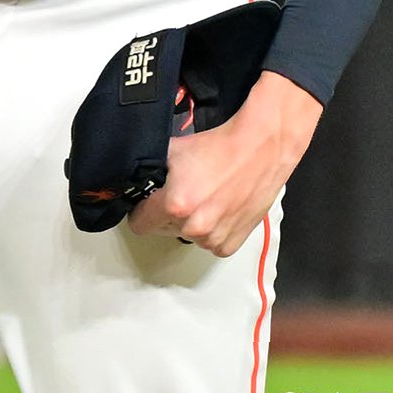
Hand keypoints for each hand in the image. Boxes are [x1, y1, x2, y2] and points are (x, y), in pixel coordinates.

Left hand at [128, 71, 321, 256]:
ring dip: (190, 221)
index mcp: (175, 205)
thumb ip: (149, 170)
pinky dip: (211, 230)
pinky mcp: (230, 245)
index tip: (147, 201)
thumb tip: (134, 180)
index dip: (141, 209)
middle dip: (165, 213)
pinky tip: (219, 206)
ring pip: (186, 236)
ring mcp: (213, 240)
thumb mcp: (172, 151)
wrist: (259, 150)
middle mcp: (194, 227)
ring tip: (205, 196)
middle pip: (161, 229)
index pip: (139, 223)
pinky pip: (208, 243)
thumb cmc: (217, 147)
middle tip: (182, 191)